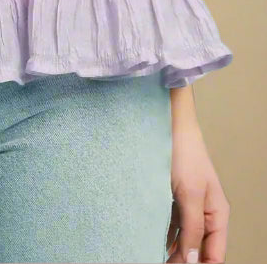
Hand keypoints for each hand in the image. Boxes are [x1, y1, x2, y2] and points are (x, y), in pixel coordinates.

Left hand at [165, 117, 230, 262]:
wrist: (168, 125)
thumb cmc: (184, 154)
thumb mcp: (189, 194)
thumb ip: (192, 228)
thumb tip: (193, 261)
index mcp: (217, 214)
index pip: (215, 254)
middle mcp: (206, 213)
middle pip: (200, 248)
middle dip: (186, 261)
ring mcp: (190, 206)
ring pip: (186, 238)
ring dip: (175, 251)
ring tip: (161, 260)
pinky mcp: (175, 198)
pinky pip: (174, 224)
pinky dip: (168, 236)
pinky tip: (158, 245)